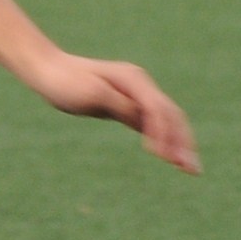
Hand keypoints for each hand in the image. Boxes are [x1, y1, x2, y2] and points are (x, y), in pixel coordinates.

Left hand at [19, 51, 199, 174]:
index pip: (158, 110)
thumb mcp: (91, 95)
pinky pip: (152, 123)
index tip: (165, 158)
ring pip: (166, 120)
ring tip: (188, 168)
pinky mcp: (127, 104)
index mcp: (134, 80)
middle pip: (171, 114)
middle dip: (183, 142)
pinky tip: (169, 157)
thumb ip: (119, 106)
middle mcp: (140, 85)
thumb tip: (142, 118)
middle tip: (193, 170)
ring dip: (179, 143)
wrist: (47, 70)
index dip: (164, 134)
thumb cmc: (65, 82)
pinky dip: (163, 140)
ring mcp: (136, 94)